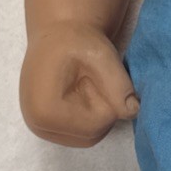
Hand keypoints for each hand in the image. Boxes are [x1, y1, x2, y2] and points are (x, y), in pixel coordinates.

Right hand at [19, 20, 138, 147]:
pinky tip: (84, 93)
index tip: (103, 78)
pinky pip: (79, 133)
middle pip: (90, 135)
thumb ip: (118, 86)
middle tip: (97, 79)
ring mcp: (40, 128)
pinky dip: (90, 116)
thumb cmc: (76, 40)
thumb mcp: (102, 56)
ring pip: (87, 136)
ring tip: (89, 84)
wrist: (57, 33)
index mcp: (44, 111)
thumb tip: (133, 111)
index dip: (110, 104)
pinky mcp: (46, 127)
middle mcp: (37, 126)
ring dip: (99, 112)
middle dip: (105, 110)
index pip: (95, 126)